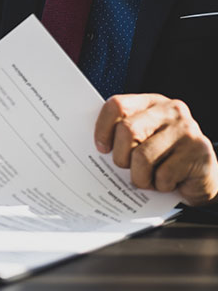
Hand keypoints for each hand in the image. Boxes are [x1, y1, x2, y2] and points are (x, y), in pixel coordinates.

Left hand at [94, 94, 217, 205]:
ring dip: (139, 177)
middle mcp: (171, 111)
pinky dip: (159, 186)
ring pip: (142, 157)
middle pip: (128, 130)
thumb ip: (120, 137)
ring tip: (148, 179)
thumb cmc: (162, 159)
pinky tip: (167, 183)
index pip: (117, 105)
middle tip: (128, 168)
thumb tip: (89, 149)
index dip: (103, 129)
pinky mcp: (199, 150)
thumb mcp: (140, 142)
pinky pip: (163, 175)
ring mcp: (187, 129)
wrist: (201, 177)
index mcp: (150, 103)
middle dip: (121, 157)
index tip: (102, 149)